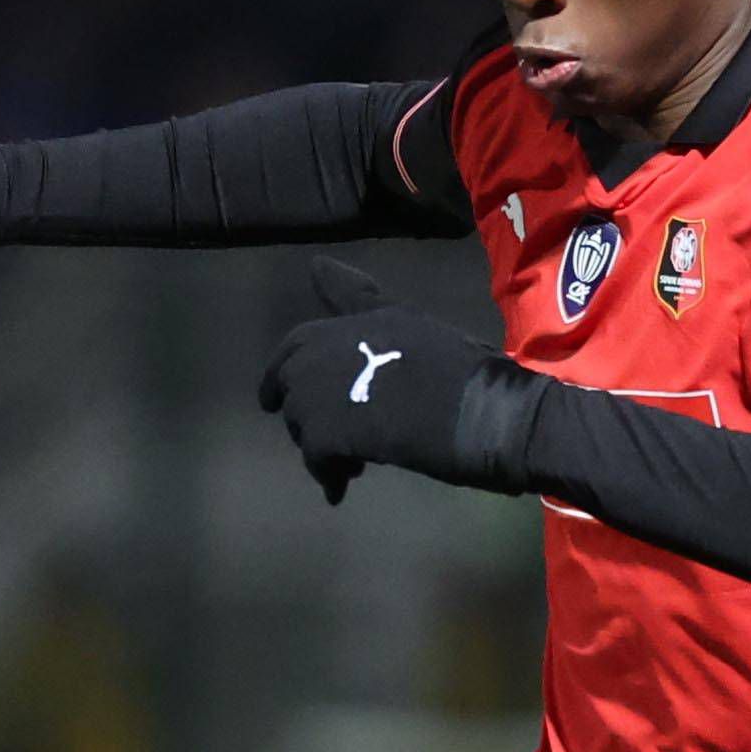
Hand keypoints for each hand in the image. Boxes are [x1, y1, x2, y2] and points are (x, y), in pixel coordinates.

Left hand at [256, 258, 535, 504]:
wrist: (477, 409)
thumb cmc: (457, 366)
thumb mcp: (404, 318)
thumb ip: (356, 295)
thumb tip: (313, 263)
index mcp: (345, 323)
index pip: (295, 343)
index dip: (283, 371)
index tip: (273, 399)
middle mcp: (322, 352)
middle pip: (289, 387)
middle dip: (303, 414)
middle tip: (327, 438)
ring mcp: (320, 394)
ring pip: (301, 427)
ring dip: (320, 446)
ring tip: (354, 460)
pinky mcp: (328, 434)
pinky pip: (316, 460)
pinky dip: (328, 475)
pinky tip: (342, 488)